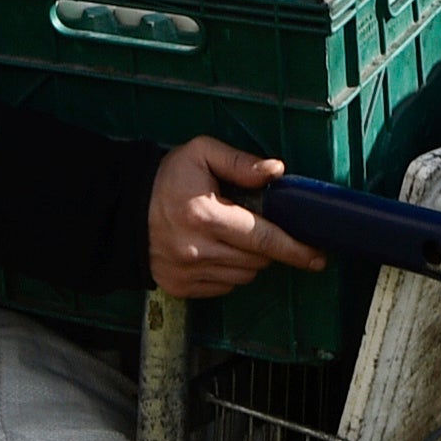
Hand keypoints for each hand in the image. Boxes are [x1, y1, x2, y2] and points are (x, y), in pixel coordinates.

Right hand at [148, 139, 322, 298]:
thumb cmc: (166, 178)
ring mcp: (188, 273)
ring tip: (234, 236)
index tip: (318, 255)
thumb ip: (240, 162)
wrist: (122, 209)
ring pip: (244, 276)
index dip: (295, 248)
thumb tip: (276, 172)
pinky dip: (231, 272)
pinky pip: (224, 287)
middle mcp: (197, 250)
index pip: (263, 238)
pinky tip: (218, 251)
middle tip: (261, 226)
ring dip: (251, 259)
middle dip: (269, 246)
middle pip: (258, 260)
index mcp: (206, 216)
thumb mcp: (200, 153)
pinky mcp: (181, 287)